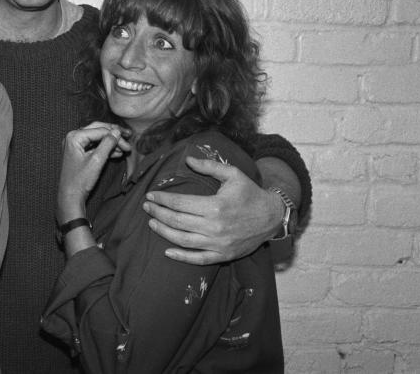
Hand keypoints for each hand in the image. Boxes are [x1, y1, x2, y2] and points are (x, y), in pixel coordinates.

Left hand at [58, 122, 129, 221]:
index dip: (116, 136)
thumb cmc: (80, 181)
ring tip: (125, 148)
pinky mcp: (78, 152)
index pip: (100, 130)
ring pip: (97, 138)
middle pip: (98, 130)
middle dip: (114, 134)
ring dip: (112, 142)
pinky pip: (94, 146)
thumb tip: (117, 132)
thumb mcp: (97, 161)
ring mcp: (75, 145)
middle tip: (129, 136)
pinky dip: (105, 148)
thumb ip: (107, 144)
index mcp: (74, 137)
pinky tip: (117, 153)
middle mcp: (73, 137)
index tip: (129, 143)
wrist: (70, 197)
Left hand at [142, 156, 283, 265]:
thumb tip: (187, 159)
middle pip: (177, 221)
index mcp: (215, 206)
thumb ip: (208, 166)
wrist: (273, 216)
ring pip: (183, 241)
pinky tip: (167, 251)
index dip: (162, 199)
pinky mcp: (223, 255)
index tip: (150, 196)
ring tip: (151, 223)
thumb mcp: (232, 174)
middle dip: (158, 213)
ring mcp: (218, 243)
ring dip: (164, 232)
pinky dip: (181, 257)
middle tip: (146, 207)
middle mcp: (215, 227)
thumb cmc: (250, 193)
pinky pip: (198, 259)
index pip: (180, 203)